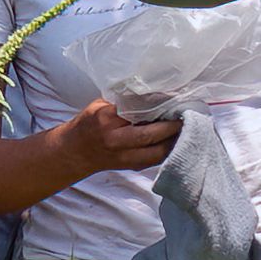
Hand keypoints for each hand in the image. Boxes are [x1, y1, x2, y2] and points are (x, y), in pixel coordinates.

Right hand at [59, 99, 184, 175]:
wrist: (74, 152)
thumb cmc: (88, 124)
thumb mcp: (99, 105)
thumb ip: (122, 100)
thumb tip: (151, 91)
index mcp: (105, 119)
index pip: (136, 110)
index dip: (157, 105)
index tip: (173, 98)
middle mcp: (114, 140)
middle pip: (149, 135)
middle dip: (171, 126)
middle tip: (186, 115)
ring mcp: (123, 157)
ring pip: (156, 152)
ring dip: (173, 141)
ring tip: (186, 128)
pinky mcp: (130, 167)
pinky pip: (155, 161)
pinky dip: (168, 150)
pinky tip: (176, 140)